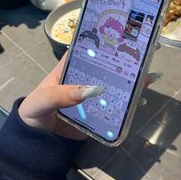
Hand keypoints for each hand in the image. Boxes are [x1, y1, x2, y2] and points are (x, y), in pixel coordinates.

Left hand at [18, 51, 160, 139]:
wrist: (36, 141)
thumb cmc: (34, 112)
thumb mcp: (42, 100)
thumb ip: (60, 95)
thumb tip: (90, 90)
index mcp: (69, 69)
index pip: (86, 51)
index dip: (101, 43)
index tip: (120, 38)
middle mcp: (83, 79)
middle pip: (104, 69)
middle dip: (121, 63)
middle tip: (141, 58)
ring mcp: (91, 97)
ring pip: (111, 87)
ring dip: (127, 83)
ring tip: (145, 78)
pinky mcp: (96, 114)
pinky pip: (112, 108)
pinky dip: (124, 105)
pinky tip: (139, 100)